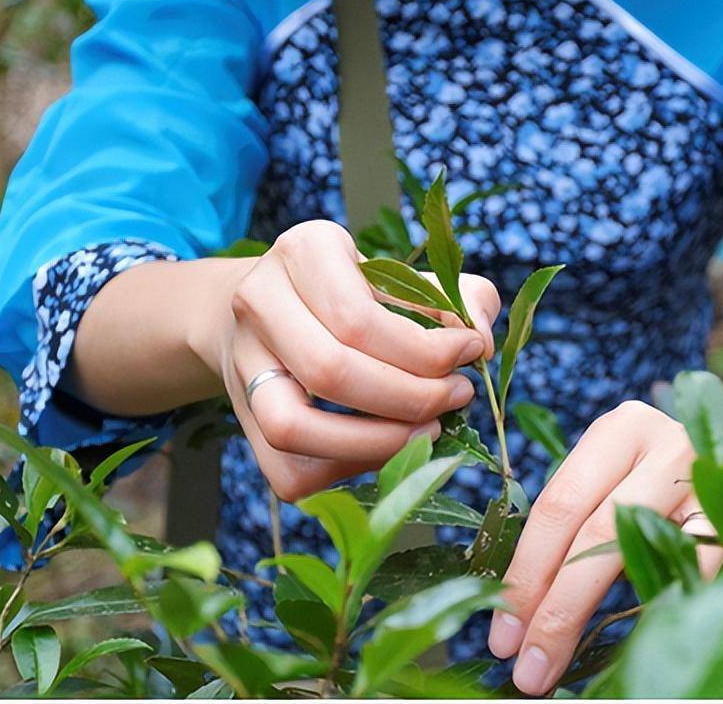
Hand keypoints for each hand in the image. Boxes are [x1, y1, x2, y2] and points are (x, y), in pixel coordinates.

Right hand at [199, 220, 499, 500]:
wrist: (276, 309)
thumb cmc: (356, 292)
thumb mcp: (407, 276)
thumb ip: (458, 296)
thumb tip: (479, 336)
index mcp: (303, 252)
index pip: (358, 318)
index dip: (425, 348)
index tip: (472, 352)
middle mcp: (258, 302)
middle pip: (330, 371)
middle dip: (410, 397)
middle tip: (457, 396)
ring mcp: (243, 365)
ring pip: (292, 427)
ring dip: (376, 443)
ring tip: (431, 430)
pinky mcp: (244, 420)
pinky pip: (289, 471)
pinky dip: (349, 469)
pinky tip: (393, 448)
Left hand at [487, 344, 722, 694]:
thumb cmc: (669, 476)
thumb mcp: (620, 477)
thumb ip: (578, 526)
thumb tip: (521, 609)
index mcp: (618, 432)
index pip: (557, 507)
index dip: (526, 575)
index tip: (503, 636)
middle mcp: (669, 448)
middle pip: (601, 534)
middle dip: (560, 610)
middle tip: (531, 668)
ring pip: (668, 558)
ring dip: (630, 625)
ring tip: (595, 671)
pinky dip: (698, 612)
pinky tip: (671, 650)